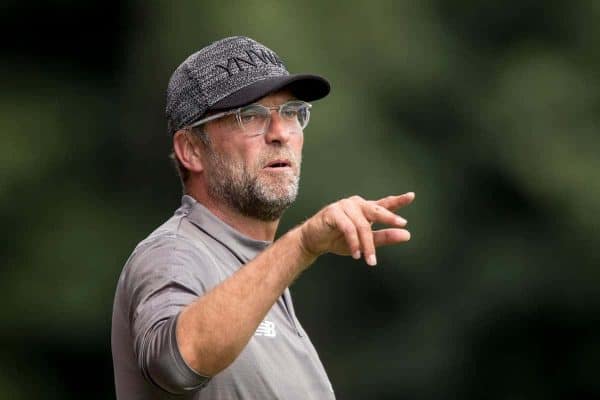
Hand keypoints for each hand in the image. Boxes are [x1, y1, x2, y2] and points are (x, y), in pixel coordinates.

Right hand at [299, 192, 413, 265]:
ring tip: (369, 260)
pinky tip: (356, 253)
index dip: (398, 201)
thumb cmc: (338, 239)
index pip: (384, 204)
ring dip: (367, 245)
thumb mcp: (365, 242)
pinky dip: (353, 242)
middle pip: (376, 210)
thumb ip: (384, 237)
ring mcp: (344, 206)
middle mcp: (356, 204)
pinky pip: (348, 228)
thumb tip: (406, 235)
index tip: (411, 196)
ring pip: (362, 225)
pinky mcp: (333, 212)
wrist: (314, 241)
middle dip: (389, 218)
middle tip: (401, 224)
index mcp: (365, 209)